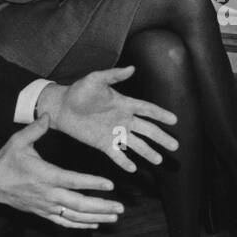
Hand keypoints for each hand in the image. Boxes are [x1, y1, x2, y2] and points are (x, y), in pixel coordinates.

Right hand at [0, 117, 123, 228]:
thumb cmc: (5, 161)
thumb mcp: (18, 141)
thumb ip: (35, 129)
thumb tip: (48, 114)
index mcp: (45, 175)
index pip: (73, 181)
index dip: (92, 183)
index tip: (110, 184)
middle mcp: (48, 194)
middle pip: (78, 204)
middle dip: (101, 206)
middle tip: (120, 207)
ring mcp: (45, 206)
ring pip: (74, 216)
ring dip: (96, 217)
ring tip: (114, 217)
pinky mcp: (42, 213)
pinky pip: (64, 222)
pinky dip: (80, 225)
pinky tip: (94, 224)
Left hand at [36, 66, 177, 171]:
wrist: (61, 107)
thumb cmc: (79, 91)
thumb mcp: (96, 79)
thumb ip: (114, 76)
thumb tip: (131, 68)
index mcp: (124, 104)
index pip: (147, 110)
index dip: (161, 115)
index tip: (174, 120)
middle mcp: (123, 120)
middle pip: (147, 130)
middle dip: (161, 138)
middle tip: (175, 145)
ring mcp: (114, 133)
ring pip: (136, 144)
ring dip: (147, 152)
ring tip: (159, 160)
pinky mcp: (103, 144)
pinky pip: (117, 154)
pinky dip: (124, 161)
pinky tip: (132, 168)